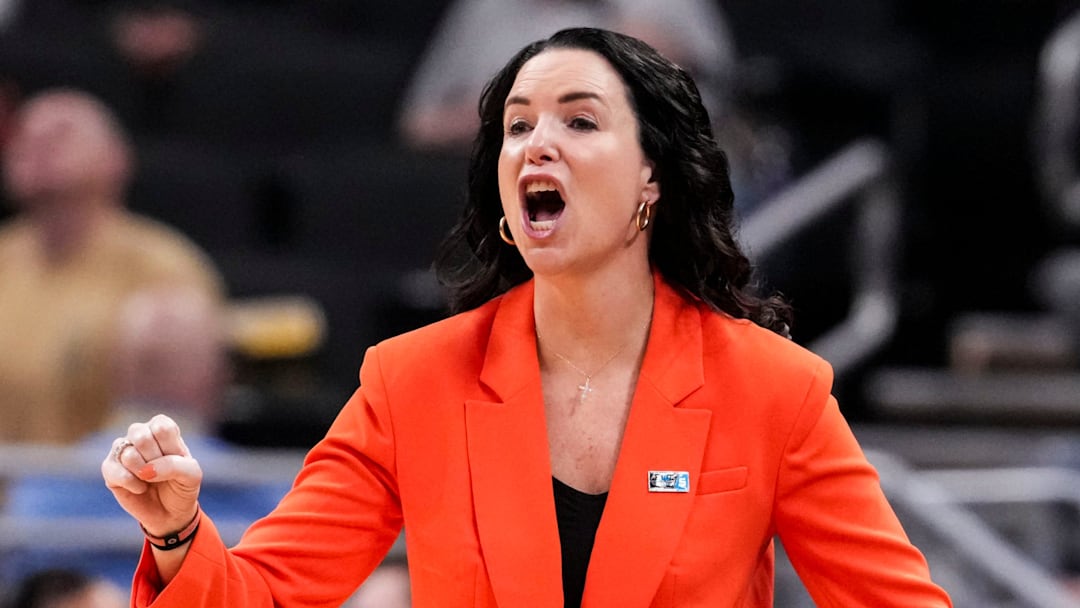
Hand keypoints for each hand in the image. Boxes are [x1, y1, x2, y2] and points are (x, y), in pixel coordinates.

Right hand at [101, 414, 202, 536]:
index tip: (177, 459)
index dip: (170, 447)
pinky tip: (140, 488)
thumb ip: (175, 465)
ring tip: (150, 479)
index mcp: (162, 428)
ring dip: (143, 473)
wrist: (170, 513)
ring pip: (128, 454)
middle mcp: (140, 434)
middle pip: (140, 435)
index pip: (161, 426)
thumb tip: (145, 470)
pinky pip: (114, 471)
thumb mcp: (192, 475)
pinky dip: (132, 484)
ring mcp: (122, 450)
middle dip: (155, 459)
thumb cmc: (182, 487)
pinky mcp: (109, 468)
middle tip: (162, 471)